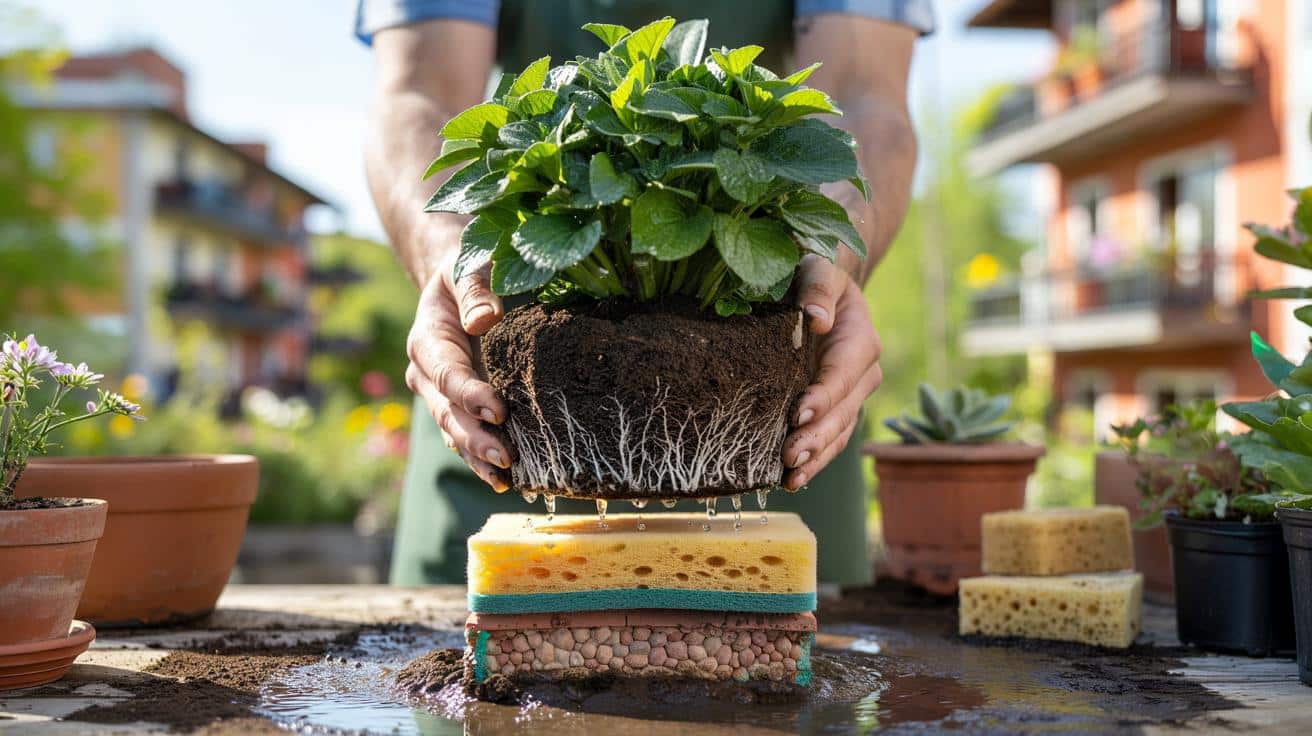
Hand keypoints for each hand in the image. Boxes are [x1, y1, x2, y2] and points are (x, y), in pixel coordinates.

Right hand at [404, 246, 513, 491]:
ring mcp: (440, 396)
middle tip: (506, 458)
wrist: (458, 279)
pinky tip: (506, 481)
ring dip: (478, 458)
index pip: (447, 374)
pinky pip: (466, 436)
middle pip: (448, 413)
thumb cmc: (468, 267)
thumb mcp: (470, 266)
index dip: (470, 394)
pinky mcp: (458, 407)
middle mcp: (427, 374)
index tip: (498, 410)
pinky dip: (482, 459)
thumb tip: (485, 320)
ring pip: (454, 433)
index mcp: (427, 341)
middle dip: (475, 438)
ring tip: (504, 482)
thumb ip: (476, 290)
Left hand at [781, 256, 882, 490]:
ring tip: (791, 479)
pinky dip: (814, 461)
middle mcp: (863, 374)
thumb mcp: (818, 269)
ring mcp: (851, 396)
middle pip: (842, 412)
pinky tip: (792, 481)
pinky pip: (829, 439)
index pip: (842, 375)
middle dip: (817, 437)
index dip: (823, 397)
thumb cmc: (815, 274)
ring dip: (816, 458)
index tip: (798, 414)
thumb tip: (815, 319)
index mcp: (860, 341)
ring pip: (838, 433)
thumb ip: (818, 289)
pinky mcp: (836, 410)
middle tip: (789, 457)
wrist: (820, 289)